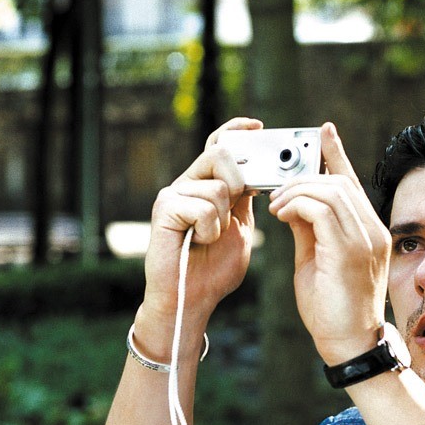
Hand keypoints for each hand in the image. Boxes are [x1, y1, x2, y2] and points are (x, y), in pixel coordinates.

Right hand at [140, 117, 262, 331]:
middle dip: (239, 183)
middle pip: (221, 154)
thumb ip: (246, 200)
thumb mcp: (241, 228)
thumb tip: (259, 172)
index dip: (237, 129)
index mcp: (207, 185)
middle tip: (231, 215)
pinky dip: (210, 230)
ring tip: (209, 238)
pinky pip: (203, 207)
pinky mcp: (165, 209)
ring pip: (218, 186)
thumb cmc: (214, 269)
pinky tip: (198, 242)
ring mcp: (174, 194)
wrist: (191, 299)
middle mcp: (188, 184)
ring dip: (224, 219)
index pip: (220, 144)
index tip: (257, 125)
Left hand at [268, 122, 390, 364]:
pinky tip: (280, 214)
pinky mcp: (351, 250)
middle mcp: (372, 230)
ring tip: (275, 205)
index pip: (352, 182)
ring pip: (330, 190)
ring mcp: (365, 239)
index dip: (336, 154)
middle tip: (275, 189)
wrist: (348, 344)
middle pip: (339, 181)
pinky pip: (321, 209)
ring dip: (295, 191)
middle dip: (303, 176)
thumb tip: (290, 203)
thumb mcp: (315, 259)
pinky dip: (297, 204)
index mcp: (367, 231)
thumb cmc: (331, 308)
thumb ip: (308, 229)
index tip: (323, 132)